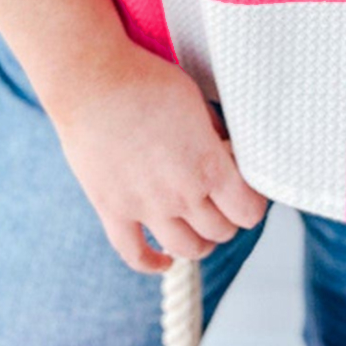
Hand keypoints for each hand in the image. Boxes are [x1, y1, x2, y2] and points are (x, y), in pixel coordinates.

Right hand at [51, 42, 268, 273]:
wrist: (92, 81)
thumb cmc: (147, 82)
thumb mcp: (196, 101)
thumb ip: (214, 133)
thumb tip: (225, 150)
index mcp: (208, 166)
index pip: (247, 211)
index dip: (253, 204)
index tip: (248, 193)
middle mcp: (181, 195)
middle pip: (220, 231)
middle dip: (228, 219)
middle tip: (224, 205)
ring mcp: (146, 207)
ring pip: (186, 249)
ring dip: (200, 243)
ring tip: (200, 230)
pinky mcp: (113, 210)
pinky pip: (135, 254)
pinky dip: (152, 263)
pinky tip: (163, 260)